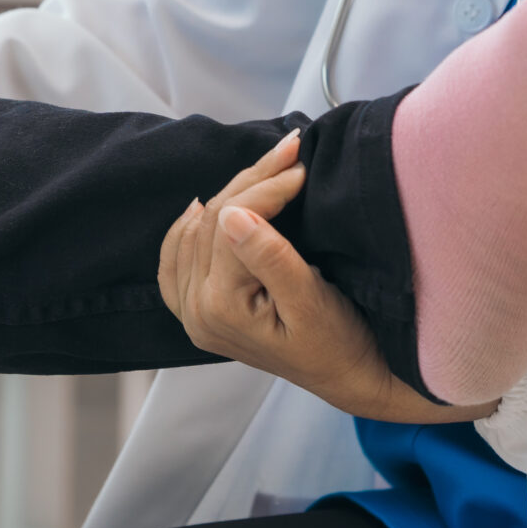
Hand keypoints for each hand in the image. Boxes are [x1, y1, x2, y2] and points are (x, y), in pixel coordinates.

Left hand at [158, 132, 493, 425]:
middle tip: (289, 151)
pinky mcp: (201, 310)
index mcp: (220, 310)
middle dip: (251, 180)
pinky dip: (189, 228)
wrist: (348, 375)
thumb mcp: (311, 300)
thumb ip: (269, 257)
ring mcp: (193, 313)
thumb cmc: (339, 343)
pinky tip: (203, 206)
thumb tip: (233, 213)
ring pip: (196, 230)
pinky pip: (178, 260)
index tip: (300, 164)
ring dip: (231, 193)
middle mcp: (196, 313)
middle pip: (210, 222)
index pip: (230, 224)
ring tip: (267, 166)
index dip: (266, 188)